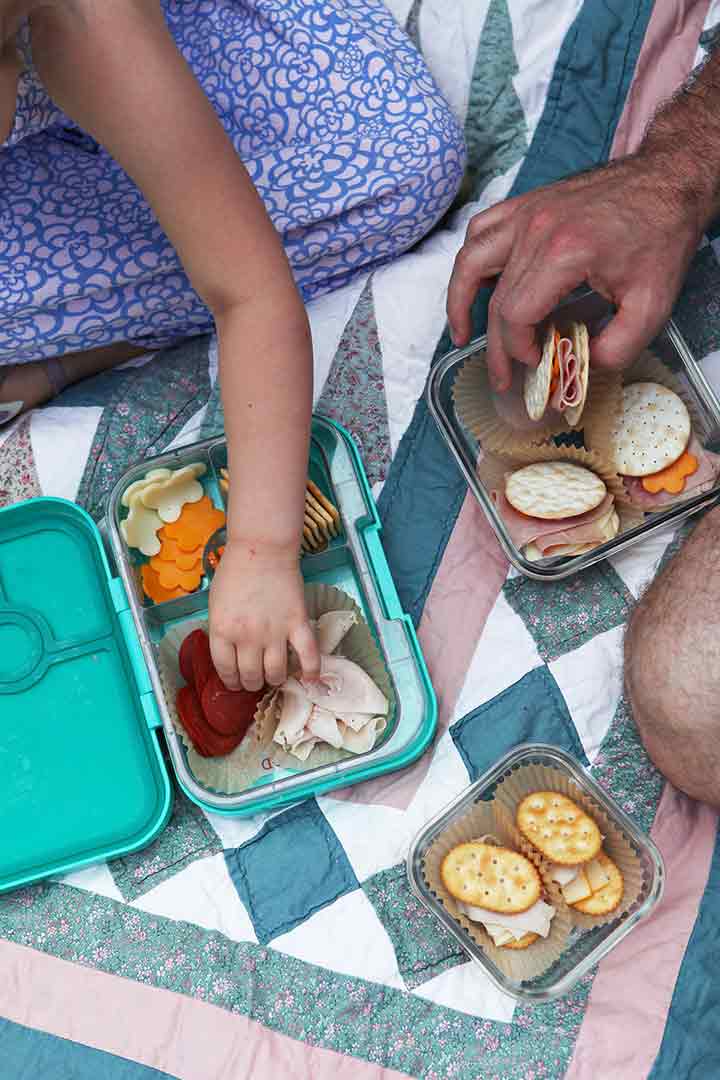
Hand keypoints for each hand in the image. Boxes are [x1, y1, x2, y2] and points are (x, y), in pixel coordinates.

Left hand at [208, 536, 319, 691]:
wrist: (262, 550)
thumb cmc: (234, 572)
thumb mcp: (215, 604)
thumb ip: (221, 630)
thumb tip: (229, 652)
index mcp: (222, 630)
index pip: (225, 670)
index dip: (231, 681)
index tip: (235, 683)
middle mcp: (247, 637)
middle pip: (250, 675)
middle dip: (252, 683)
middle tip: (255, 679)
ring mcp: (274, 632)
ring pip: (276, 672)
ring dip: (274, 679)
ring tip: (275, 676)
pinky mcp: (297, 624)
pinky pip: (308, 654)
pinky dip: (311, 670)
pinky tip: (310, 678)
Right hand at [446, 149, 707, 390]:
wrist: (668, 180)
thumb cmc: (661, 237)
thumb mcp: (653, 304)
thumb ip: (618, 347)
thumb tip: (583, 365)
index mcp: (564, 253)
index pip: (515, 315)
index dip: (519, 349)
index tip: (538, 363)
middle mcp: (535, 229)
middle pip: (495, 300)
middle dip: (497, 347)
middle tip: (503, 378)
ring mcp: (526, 212)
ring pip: (471, 261)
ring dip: (459, 301)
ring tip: (461, 335)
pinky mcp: (526, 203)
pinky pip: (481, 231)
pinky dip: (471, 261)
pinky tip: (477, 286)